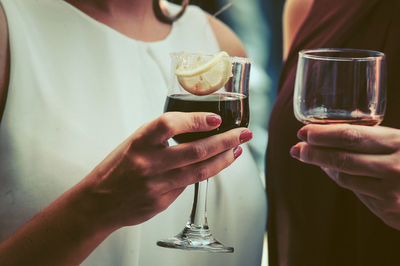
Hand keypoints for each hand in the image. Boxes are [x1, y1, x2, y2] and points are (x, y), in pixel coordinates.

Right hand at [83, 111, 251, 229]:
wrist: (98, 202)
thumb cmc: (117, 168)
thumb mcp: (134, 144)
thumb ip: (161, 138)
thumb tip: (197, 132)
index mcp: (139, 142)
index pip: (170, 124)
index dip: (196, 120)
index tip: (215, 118)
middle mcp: (148, 163)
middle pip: (196, 150)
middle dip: (225, 140)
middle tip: (243, 134)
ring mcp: (156, 185)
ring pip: (200, 171)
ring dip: (223, 159)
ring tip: (237, 150)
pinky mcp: (162, 201)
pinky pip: (189, 186)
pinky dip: (205, 173)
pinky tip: (215, 166)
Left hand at [290, 124, 399, 229]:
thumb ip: (379, 138)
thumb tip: (335, 133)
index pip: (351, 137)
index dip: (322, 134)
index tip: (303, 132)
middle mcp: (394, 169)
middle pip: (341, 160)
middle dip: (313, 153)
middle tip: (296, 148)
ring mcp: (392, 195)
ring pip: (345, 179)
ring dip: (324, 168)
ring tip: (310, 157)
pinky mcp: (390, 213)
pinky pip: (359, 195)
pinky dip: (345, 182)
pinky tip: (335, 173)